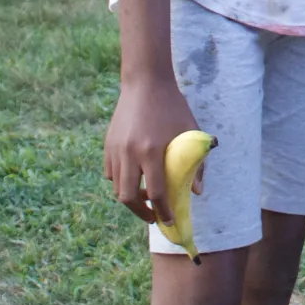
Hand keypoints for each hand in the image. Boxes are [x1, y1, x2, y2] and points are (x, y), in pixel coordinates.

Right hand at [102, 77, 201, 225]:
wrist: (145, 83)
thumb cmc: (173, 107)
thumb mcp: (190, 132)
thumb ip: (196, 163)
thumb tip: (196, 192)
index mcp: (152, 151)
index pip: (157, 192)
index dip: (163, 211)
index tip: (169, 221)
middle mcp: (130, 153)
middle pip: (128, 197)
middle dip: (141, 212)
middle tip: (153, 216)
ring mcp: (115, 149)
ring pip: (117, 187)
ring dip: (130, 198)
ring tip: (146, 198)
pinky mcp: (107, 145)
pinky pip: (110, 173)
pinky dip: (120, 182)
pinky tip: (134, 178)